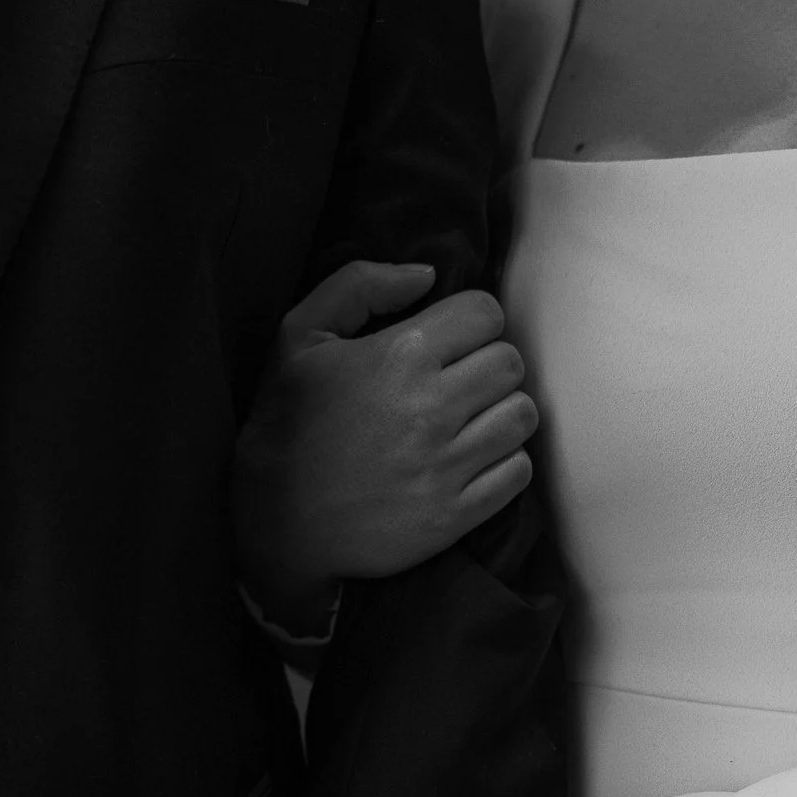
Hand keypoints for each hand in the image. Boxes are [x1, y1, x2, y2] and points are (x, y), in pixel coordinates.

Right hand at [234, 261, 537, 633]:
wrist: (274, 521)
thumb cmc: (287, 421)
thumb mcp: (299, 335)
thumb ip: (360, 285)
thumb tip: (427, 274)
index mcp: (400, 354)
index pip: (486, 313)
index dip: (470, 323)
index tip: (449, 343)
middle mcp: (431, 408)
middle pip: (511, 363)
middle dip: (488, 365)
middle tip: (459, 383)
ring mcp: (446, 466)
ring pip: (522, 416)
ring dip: (502, 414)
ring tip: (469, 423)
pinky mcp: (454, 515)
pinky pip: (518, 473)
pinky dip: (504, 464)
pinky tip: (472, 462)